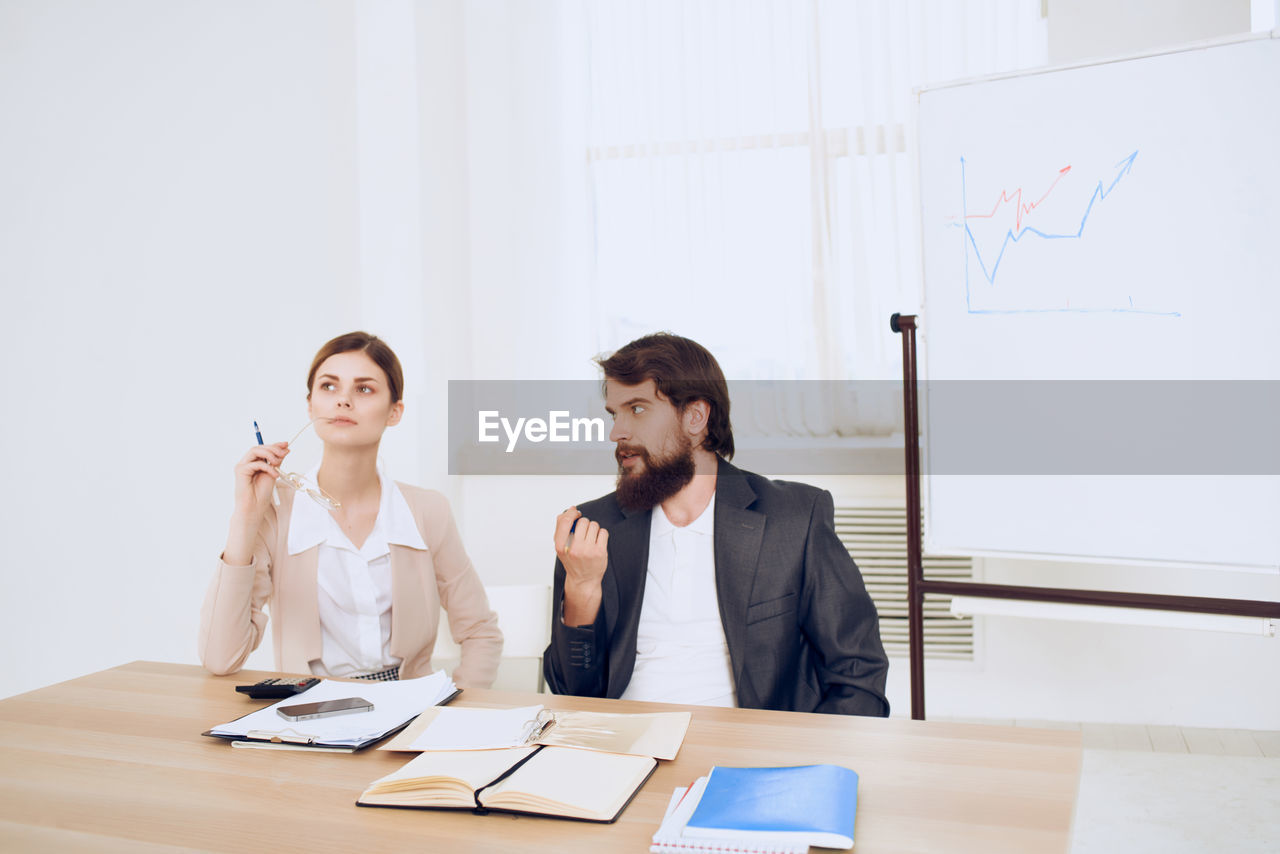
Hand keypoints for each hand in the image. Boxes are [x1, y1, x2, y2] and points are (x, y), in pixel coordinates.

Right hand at [232, 442, 287, 522]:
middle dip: (273, 448)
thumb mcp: (273, 473)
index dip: (275, 445)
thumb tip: (285, 449)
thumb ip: (277, 462)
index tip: (286, 444)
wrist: (254, 508)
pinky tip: (274, 474)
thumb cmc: (262, 494)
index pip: (263, 449)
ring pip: (255, 451)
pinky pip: (255, 463)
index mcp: (254, 463)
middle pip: (258, 448)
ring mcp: (242, 466)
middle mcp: (246, 463)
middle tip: (284, 452)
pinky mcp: (240, 471)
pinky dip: (267, 467)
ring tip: (278, 462)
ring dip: (269, 454)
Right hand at [554, 507, 607, 625]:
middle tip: (584, 533)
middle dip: (584, 524)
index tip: (575, 512)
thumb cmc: (573, 561)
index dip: (571, 513)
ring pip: (594, 525)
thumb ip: (561, 529)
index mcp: (561, 547)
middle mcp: (574, 549)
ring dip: (593, 529)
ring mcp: (587, 551)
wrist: (584, 580)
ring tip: (591, 539)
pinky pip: (603, 532)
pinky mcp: (599, 552)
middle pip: (582, 521)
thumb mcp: (561, 547)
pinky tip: (597, 543)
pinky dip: (601, 535)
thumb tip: (570, 510)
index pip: (564, 521)